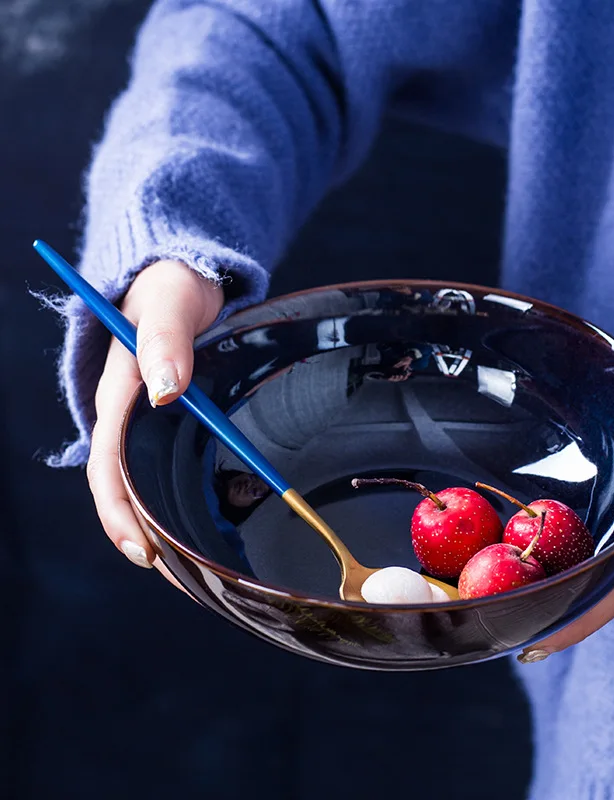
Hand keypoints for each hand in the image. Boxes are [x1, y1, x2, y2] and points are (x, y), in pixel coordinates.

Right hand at [87, 261, 223, 576]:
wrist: (182, 278)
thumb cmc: (174, 286)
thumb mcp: (171, 300)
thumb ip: (165, 339)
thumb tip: (165, 391)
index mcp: (120, 389)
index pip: (110, 462)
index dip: (121, 510)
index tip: (145, 550)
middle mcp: (127, 411)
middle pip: (120, 483)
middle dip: (136, 531)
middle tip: (169, 573)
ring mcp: (145, 417)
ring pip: (138, 479)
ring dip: (152, 523)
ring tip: (181, 567)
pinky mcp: (165, 418)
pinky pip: (158, 464)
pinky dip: (169, 498)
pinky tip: (191, 522)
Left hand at [519, 367, 613, 663]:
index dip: (582, 618)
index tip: (540, 643)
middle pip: (591, 586)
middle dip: (551, 613)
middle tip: (501, 632)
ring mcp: (613, 515)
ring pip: (576, 562)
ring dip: (542, 585)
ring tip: (496, 604)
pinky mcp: (597, 497)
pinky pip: (567, 530)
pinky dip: (540, 547)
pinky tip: (506, 551)